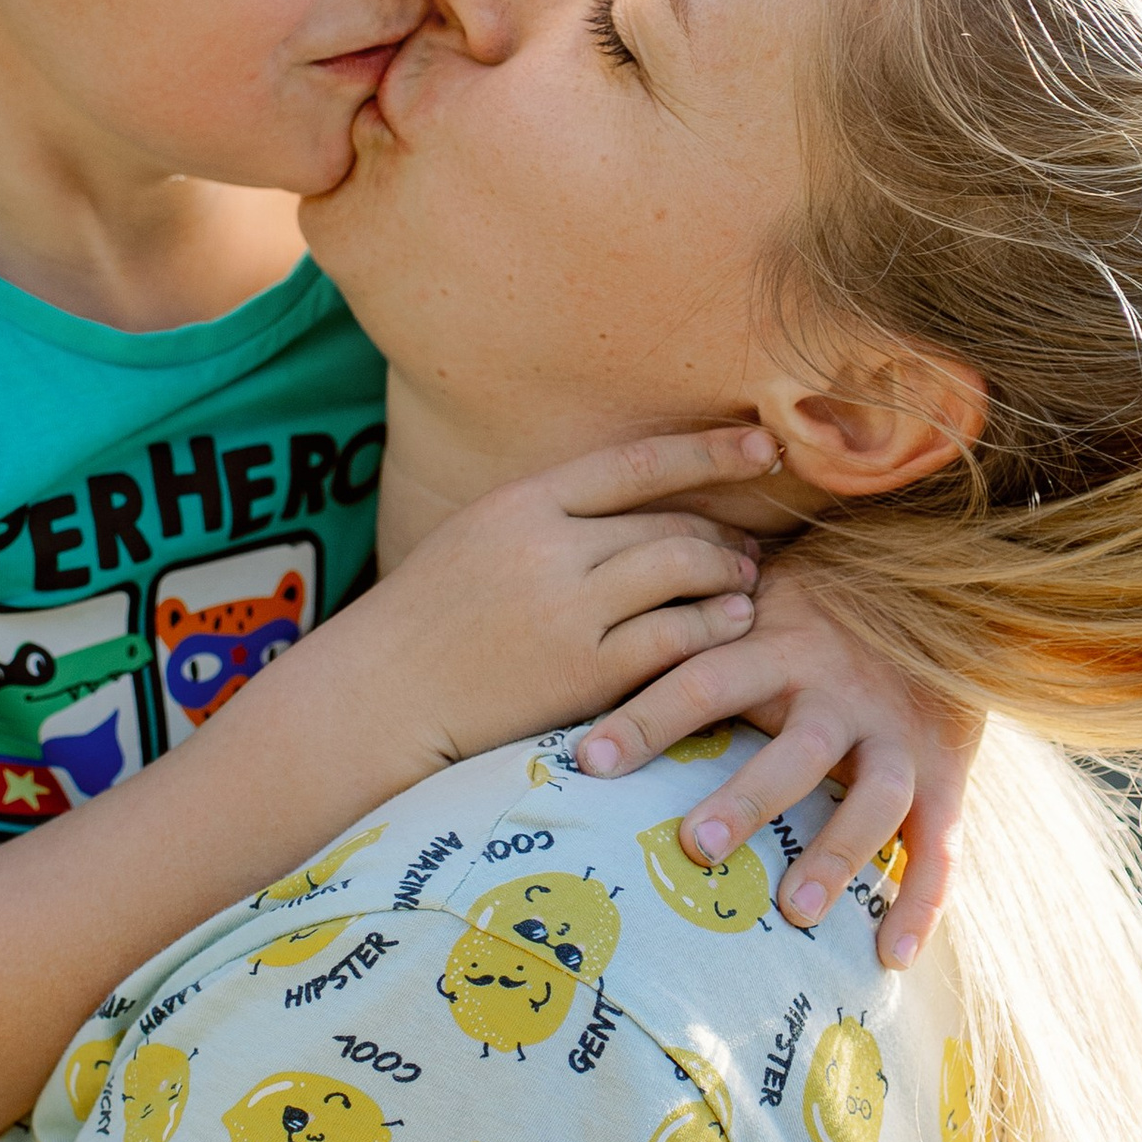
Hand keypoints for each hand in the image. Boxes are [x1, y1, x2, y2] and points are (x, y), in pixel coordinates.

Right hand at [352, 428, 776, 761]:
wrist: (378, 696)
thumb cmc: (426, 617)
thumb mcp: (477, 535)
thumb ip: (550, 515)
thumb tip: (631, 499)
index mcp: (521, 501)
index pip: (637, 463)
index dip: (709, 452)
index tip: (762, 445)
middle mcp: (548, 547)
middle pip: (666, 523)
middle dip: (721, 531)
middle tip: (751, 545)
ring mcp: (567, 610)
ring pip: (679, 573)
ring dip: (725, 576)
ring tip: (745, 582)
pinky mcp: (582, 672)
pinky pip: (671, 639)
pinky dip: (711, 628)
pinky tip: (730, 626)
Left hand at [573, 557, 982, 969]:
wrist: (940, 587)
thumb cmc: (816, 604)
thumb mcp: (756, 594)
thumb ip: (695, 622)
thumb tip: (588, 639)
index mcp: (778, 649)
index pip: (702, 681)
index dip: (646, 719)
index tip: (588, 762)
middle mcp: (839, 695)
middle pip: (794, 751)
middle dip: (746, 801)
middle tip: (693, 847)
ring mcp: (898, 737)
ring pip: (874, 799)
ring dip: (835, 855)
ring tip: (794, 912)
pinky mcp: (946, 772)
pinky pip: (941, 843)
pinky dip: (922, 899)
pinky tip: (893, 953)